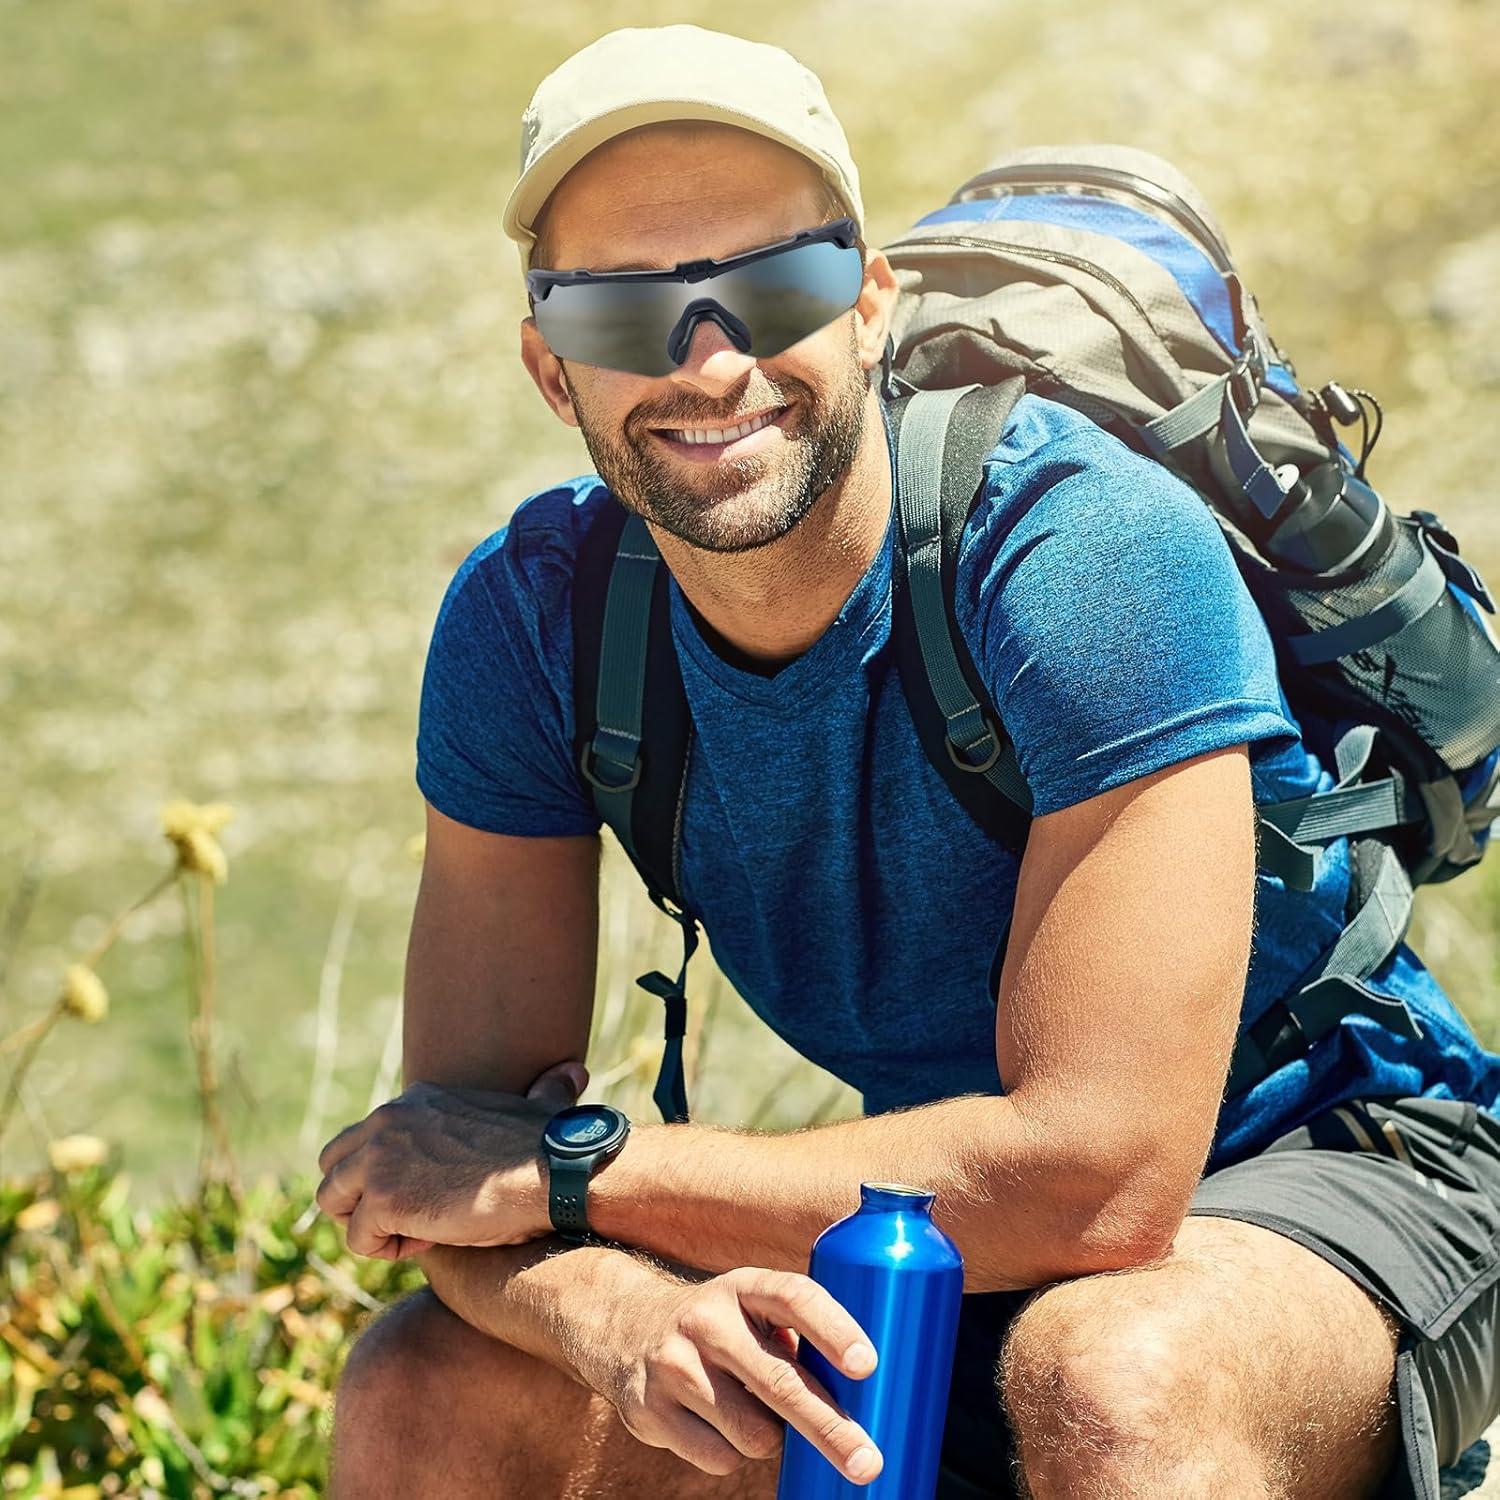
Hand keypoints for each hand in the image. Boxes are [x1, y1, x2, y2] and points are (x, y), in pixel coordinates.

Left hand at [314, 1060, 586, 1259]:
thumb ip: (541, 1090)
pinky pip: (359, 1239)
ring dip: (371, 1226)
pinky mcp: (382, 1197)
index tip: (430, 1192)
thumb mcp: (534, 1108)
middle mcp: (387, 1120)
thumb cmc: (549, 1151)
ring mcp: (380, 1157)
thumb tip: (575, 1073)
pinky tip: (430, 1241)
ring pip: (334, 1203)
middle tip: (408, 1219)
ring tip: (421, 1231)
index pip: (362, 1140)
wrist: (553, 1174)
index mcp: (414, 1100)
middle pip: (332, 1168)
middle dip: (359, 1200)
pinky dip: (388, 1250)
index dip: (388, 1176)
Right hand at [582, 1264, 883, 1484]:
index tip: (868, 1366)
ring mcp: (675, 1365)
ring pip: (753, 1433)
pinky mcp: (651, 1410)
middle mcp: (707, 1320)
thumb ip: (794, 1333)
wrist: (622, 1327)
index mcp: (743, 1286)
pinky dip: (732, 1453)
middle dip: (830, 1428)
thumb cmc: (719, 1325)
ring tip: (757, 1413)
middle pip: (780, 1383)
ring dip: (771, 1438)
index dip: (834, 1329)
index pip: (794, 1297)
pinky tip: (718, 1424)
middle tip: (866, 1461)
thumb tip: (864, 1390)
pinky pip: (719, 1457)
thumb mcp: (750, 1307)